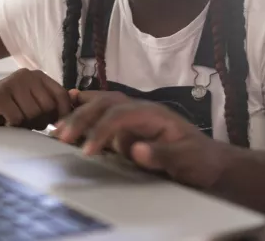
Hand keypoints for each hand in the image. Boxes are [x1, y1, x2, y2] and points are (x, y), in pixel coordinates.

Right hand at [0, 68, 71, 128]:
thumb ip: (50, 102)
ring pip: (32, 114)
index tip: (56, 125)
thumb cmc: (11, 106)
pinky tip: (6, 121)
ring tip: (17, 121)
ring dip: (26, 124)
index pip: (61, 95)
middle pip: (47, 107)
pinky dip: (13, 125)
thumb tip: (75, 103)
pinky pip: (16, 118)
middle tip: (29, 123)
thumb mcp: (33, 101)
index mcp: (39, 76)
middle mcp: (27, 75)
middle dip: (41, 121)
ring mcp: (11, 83)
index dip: (63, 113)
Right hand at [54, 97, 224, 189]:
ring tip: (56, 126)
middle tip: (60, 136)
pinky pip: (102, 114)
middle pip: (107, 103)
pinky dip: (85, 109)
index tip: (87, 151)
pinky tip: (69, 108)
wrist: (208, 160)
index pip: (121, 114)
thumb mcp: (187, 160)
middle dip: (82, 117)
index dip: (102, 129)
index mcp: (153, 113)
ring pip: (102, 104)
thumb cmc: (199, 159)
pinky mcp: (127, 127)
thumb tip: (134, 149)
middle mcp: (139, 109)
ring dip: (79, 113)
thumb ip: (162, 155)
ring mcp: (132, 116)